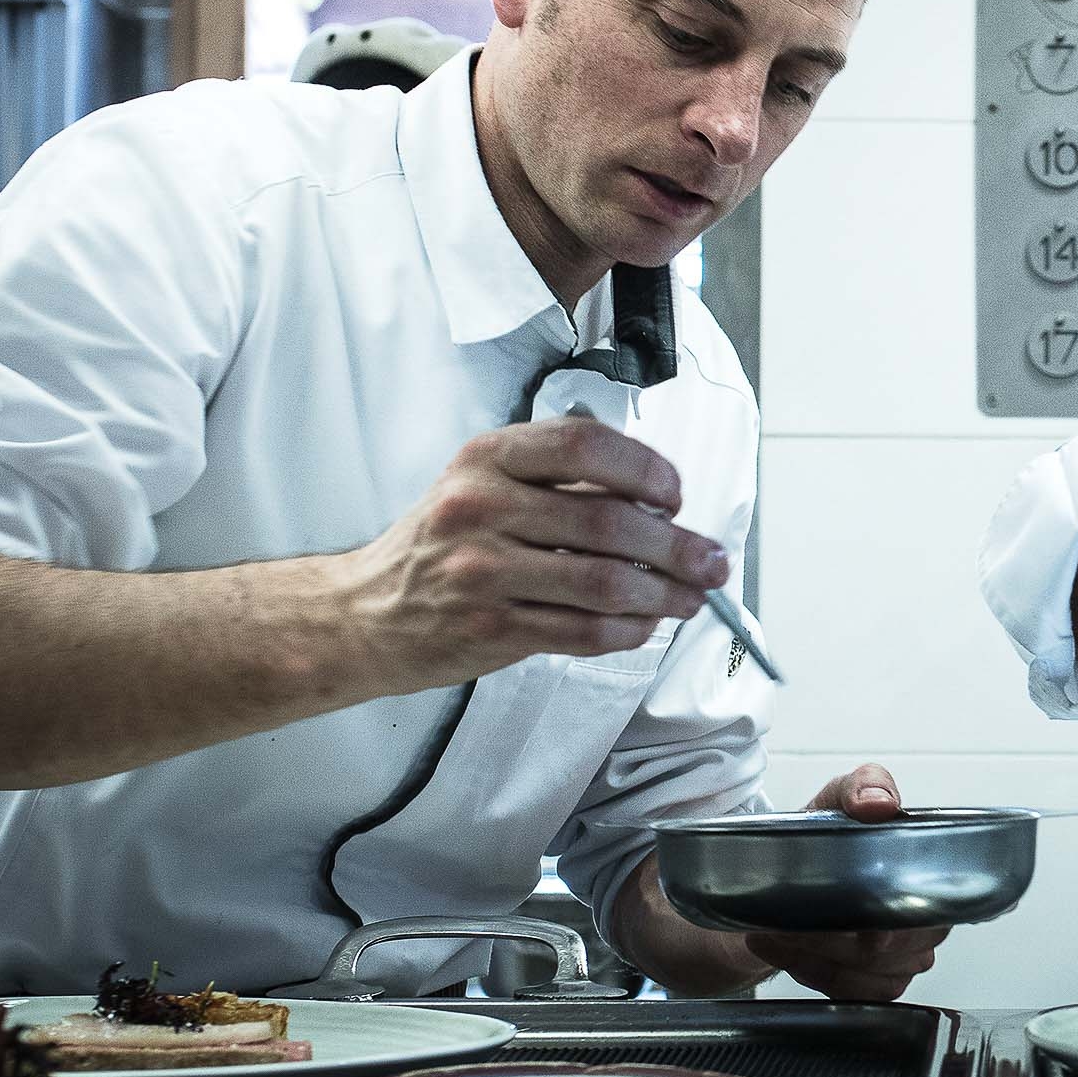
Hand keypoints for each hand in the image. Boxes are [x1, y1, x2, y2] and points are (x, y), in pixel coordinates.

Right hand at [336, 415, 730, 691]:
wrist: (366, 612)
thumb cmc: (439, 545)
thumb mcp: (480, 484)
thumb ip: (556, 481)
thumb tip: (654, 502)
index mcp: (486, 458)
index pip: (585, 446)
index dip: (646, 469)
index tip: (674, 495)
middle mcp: (480, 507)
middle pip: (609, 522)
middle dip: (677, 546)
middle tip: (710, 561)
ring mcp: (482, 571)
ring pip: (604, 582)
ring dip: (664, 594)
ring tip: (689, 597)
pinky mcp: (490, 627)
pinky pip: (583, 631)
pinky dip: (629, 631)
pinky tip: (644, 625)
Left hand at [739, 765, 947, 1002]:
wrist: (782, 877)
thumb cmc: (824, 838)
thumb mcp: (839, 798)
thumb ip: (863, 785)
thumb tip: (880, 803)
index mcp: (933, 877)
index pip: (924, 912)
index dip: (883, 920)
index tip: (842, 915)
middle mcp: (925, 924)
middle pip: (890, 950)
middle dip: (833, 937)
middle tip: (787, 919)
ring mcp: (902, 960)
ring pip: (868, 973)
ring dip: (813, 954)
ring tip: (775, 930)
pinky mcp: (874, 984)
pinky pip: (851, 991)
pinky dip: (809, 971)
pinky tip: (781, 949)